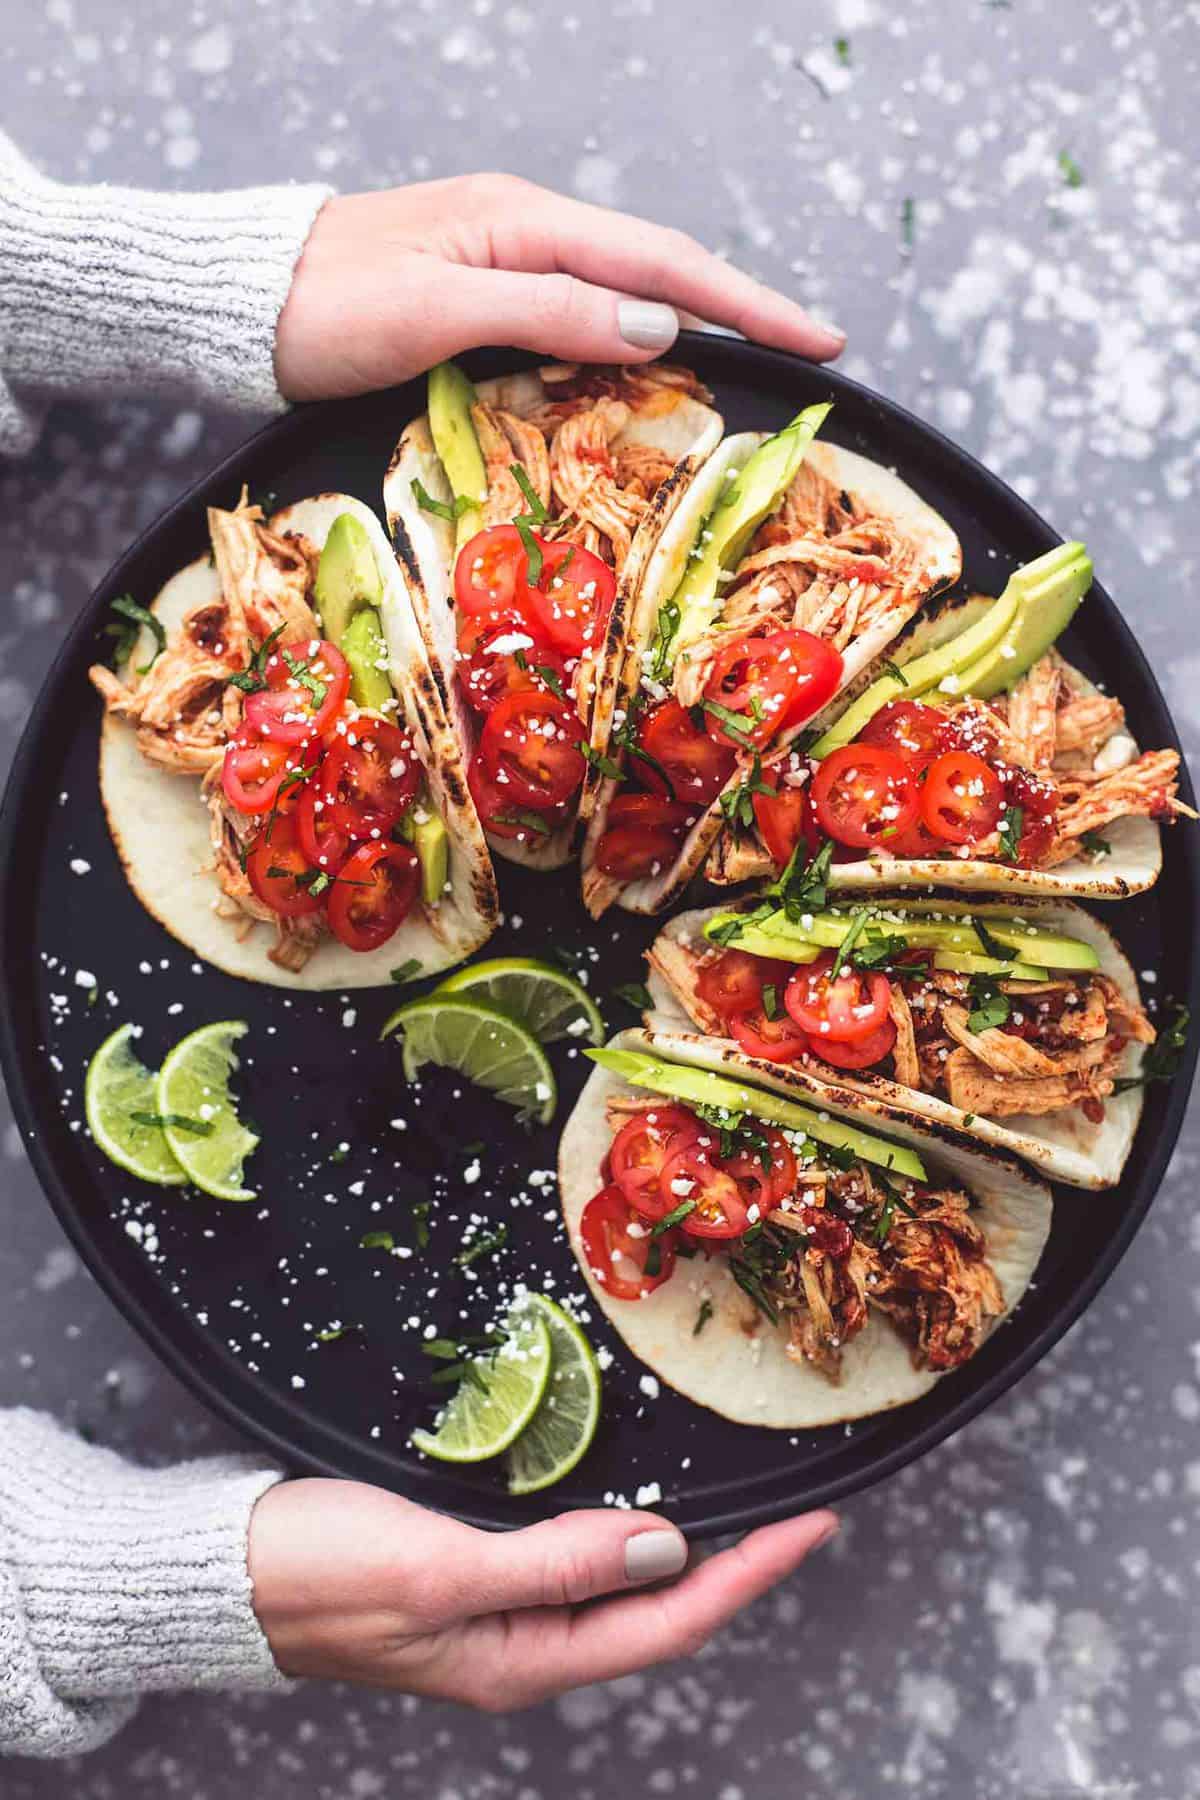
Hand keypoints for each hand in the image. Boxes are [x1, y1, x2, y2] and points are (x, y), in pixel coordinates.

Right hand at [248, 1477, 835, 1708]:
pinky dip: (618, 1530)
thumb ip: (553, 1564)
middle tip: (795, 1514)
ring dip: (682, 1549)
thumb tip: (663, 1550)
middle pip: (656, 1611)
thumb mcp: (438, 1569)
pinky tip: (632, 1505)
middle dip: (734, 1566)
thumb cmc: (316, 1575)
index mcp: (523, 1659)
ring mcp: (496, 1611)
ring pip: (617, 1585)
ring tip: (740, 1511)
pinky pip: (570, 1558)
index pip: (668, 1621)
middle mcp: (522, 1643)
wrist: (225, 1571)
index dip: (748, 1575)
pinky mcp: (470, 1572)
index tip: (810, 1528)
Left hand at [274, 173, 843, 402]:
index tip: (818, 336)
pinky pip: (578, 314)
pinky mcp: (480, 292)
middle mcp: (523, 230)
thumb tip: (656, 328)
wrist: (239, 302)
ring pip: (621, 294)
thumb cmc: (323, 307)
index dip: (747, 301)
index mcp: (523, 222)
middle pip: (657, 271)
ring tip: (755, 363)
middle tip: (810, 353)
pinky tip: (648, 368)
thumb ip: (546, 313)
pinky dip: (628, 341)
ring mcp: (502, 258)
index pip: (662, 263)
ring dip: (690, 326)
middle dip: (738, 309)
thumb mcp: (436, 311)